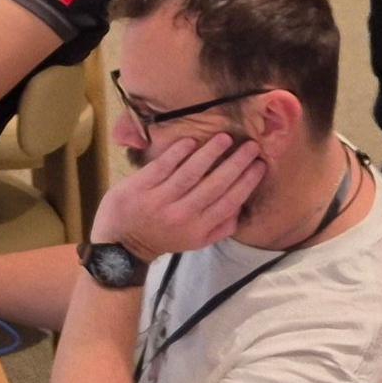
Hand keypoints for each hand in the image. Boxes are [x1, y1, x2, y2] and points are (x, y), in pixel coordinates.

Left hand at [91, 132, 263, 262]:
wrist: (121, 244)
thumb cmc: (163, 237)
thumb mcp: (195, 241)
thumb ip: (219, 228)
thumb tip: (241, 208)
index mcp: (198, 229)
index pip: (230, 202)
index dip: (247, 182)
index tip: (260, 165)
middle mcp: (182, 215)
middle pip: (215, 184)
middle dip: (236, 163)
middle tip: (250, 145)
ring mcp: (160, 200)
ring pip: (190, 172)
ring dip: (210, 153)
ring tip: (225, 138)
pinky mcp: (140, 187)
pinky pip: (163, 166)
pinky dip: (178, 152)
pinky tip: (192, 140)